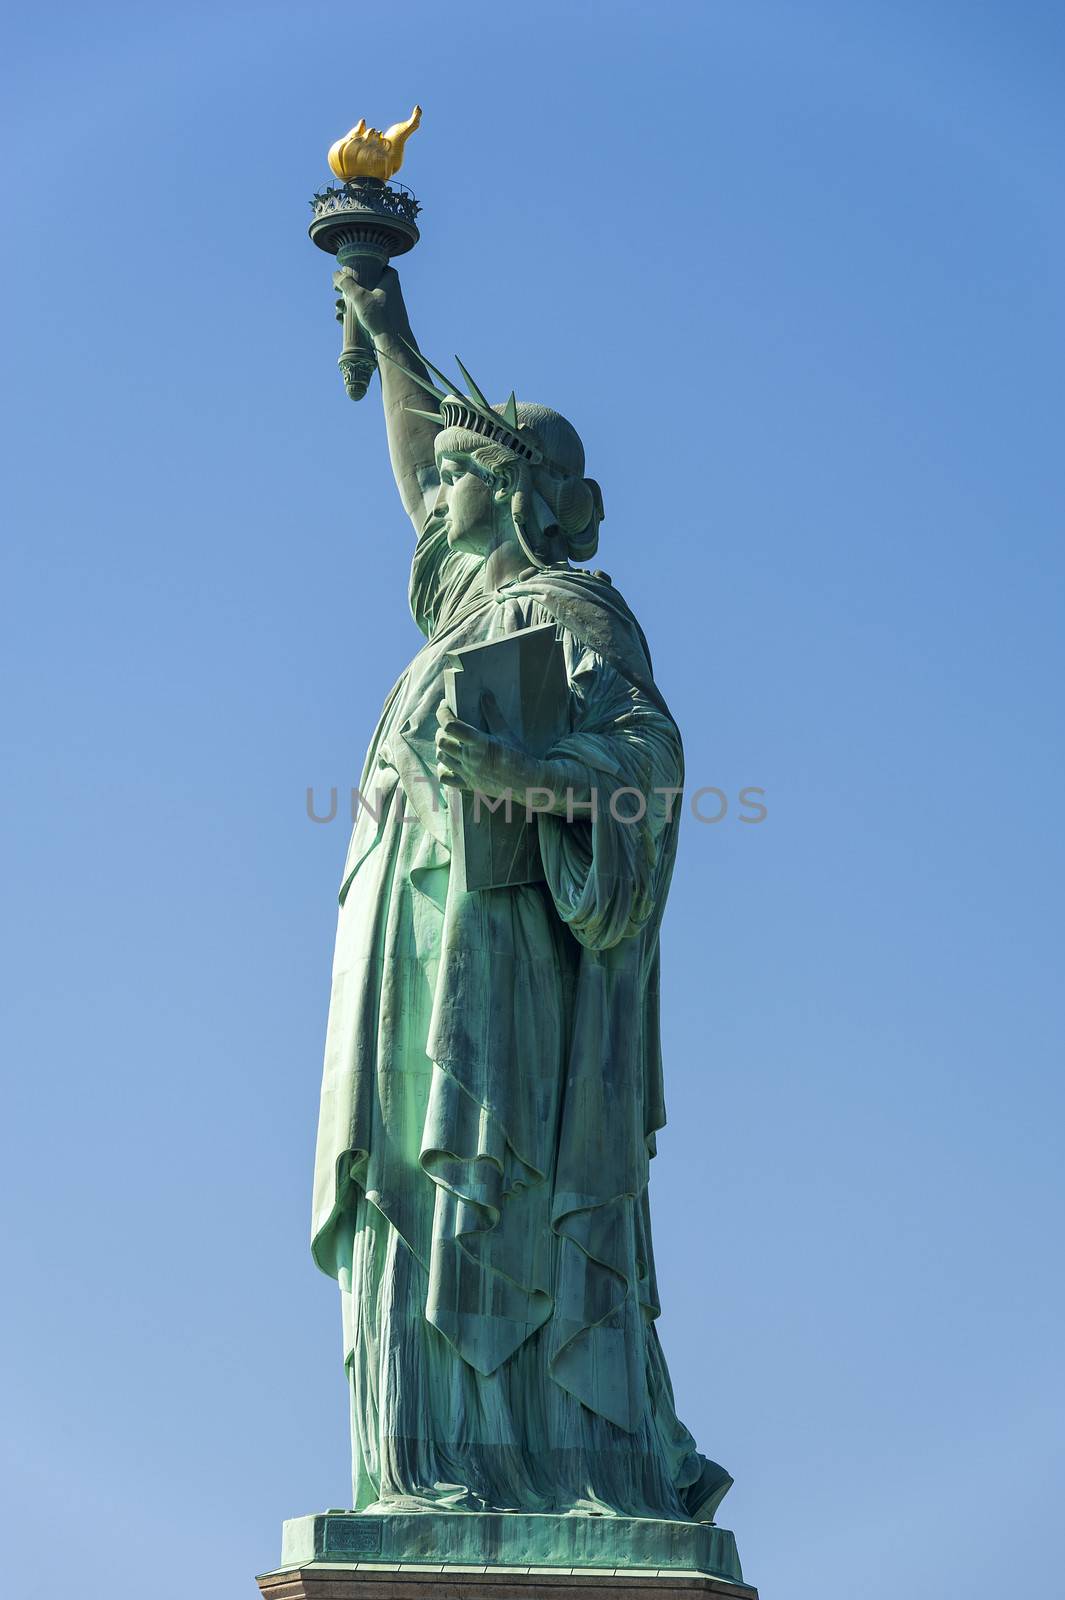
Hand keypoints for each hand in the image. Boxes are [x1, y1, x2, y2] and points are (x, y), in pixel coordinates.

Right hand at [332, 264, 405, 339]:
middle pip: (364, 282)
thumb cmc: (380, 316)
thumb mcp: (360, 297)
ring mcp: (386, 304)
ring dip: (348, 302)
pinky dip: (354, 312)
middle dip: (348, 287)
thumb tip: (336, 273)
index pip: (375, 265)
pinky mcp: (382, 317)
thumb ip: (347, 284)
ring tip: (338, 307)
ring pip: (363, 298)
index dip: (359, 267)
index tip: (346, 272)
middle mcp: (389, 289)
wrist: (393, 341)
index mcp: (389, 278)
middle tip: (336, 290)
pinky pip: (365, 311)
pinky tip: (341, 318)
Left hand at [435, 694, 549, 802]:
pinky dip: (443, 768)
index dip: (443, 713)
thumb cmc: (518, 756)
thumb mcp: (506, 733)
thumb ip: (493, 713)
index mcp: (479, 743)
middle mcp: (469, 758)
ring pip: (442, 757)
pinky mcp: (468, 784)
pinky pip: (445, 778)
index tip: (445, 705)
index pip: (450, 725)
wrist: (527, 783)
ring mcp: (467, 772)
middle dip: (441, 730)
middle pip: (442, 741)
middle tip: (448, 724)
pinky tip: (448, 762)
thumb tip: (485, 694)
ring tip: (449, 740)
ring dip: (442, 746)